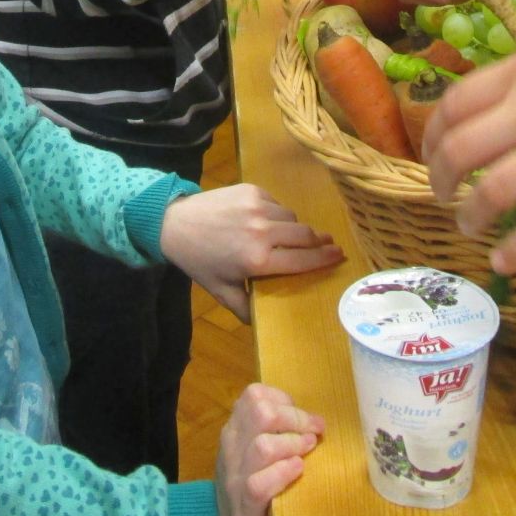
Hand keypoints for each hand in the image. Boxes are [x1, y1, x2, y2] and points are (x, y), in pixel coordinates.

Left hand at [160, 184, 343, 320]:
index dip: (325, 259)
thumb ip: (246, 309)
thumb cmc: (200, 261)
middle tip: (328, 245)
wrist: (175, 223)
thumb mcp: (222, 291)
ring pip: (292, 217)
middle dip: (319, 241)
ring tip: (290, 236)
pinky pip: (277, 203)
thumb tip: (265, 324)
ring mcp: (258, 207)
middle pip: (305, 235)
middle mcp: (262, 232)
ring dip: (295, 228)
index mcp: (258, 260)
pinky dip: (277, 213)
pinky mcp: (252, 190)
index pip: (303, 261)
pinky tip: (268, 221)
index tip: (339, 256)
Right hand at [216, 384, 321, 515]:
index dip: (283, 399)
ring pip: (263, 446)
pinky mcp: (244, 506)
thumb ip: (270, 431)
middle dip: (295, 417)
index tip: (301, 413)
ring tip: (309, 448)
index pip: (253, 395)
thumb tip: (308, 416)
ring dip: (293, 444)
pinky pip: (261, 483)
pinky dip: (283, 473)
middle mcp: (230, 448)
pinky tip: (297, 470)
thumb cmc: (250, 487)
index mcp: (233, 431)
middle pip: (260, 412)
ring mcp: (235, 477)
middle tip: (315, 429)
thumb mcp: (252, 452)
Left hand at [418, 25, 515, 272]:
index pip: (455, 103)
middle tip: (445, 196)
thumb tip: (507, 116)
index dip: (432, 136)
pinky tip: (505, 261)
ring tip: (469, 228)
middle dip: (441, 180)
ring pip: (491, 192)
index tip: (434, 155)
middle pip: (459, 149)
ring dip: (470, 216)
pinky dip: (515, 251)